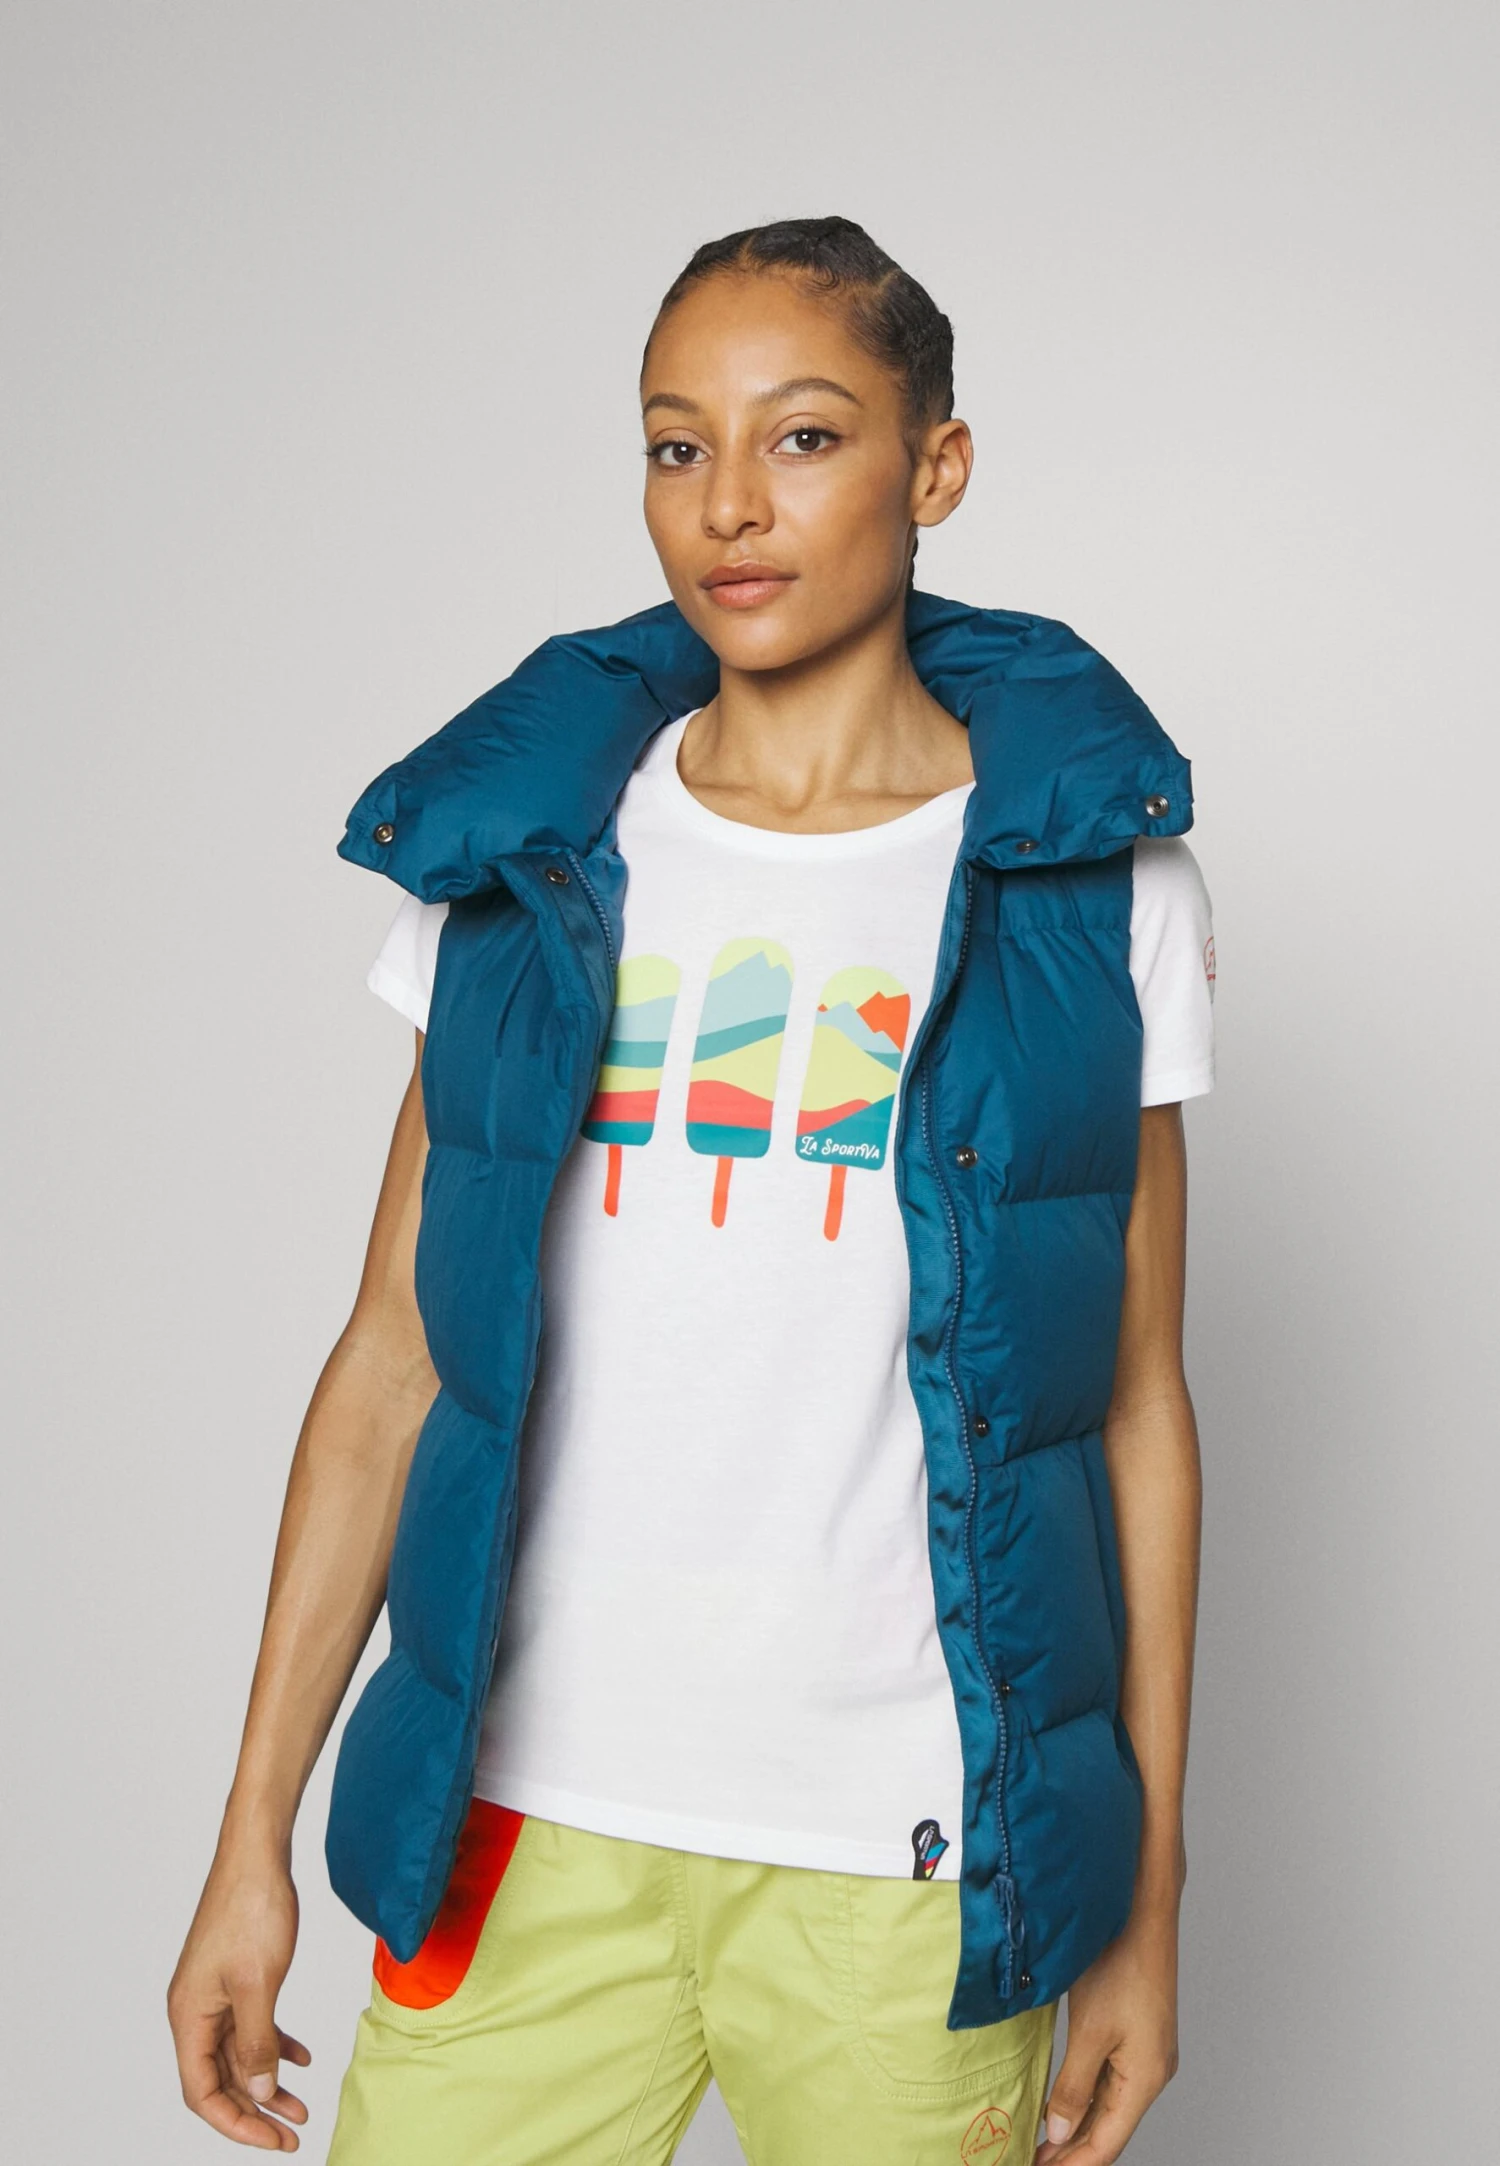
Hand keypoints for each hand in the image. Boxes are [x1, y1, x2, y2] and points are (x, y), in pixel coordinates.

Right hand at [168, 1842, 310, 2150]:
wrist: (257, 1853)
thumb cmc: (251, 1908)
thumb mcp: (260, 1984)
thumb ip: (257, 2044)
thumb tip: (258, 2095)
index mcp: (189, 2016)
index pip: (202, 2092)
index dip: (236, 2123)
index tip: (274, 2139)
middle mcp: (195, 2010)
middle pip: (220, 2079)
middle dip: (256, 2110)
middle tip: (295, 2131)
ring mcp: (214, 1993)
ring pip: (238, 2055)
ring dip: (268, 2082)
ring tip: (302, 2105)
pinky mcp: (234, 1977)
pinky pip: (250, 2025)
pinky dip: (275, 2044)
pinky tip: (302, 2057)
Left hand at [1033, 1902, 1178, 2162]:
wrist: (1142, 1909)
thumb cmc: (1122, 1962)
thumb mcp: (1090, 2030)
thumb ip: (1074, 2085)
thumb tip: (1059, 2130)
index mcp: (1145, 2079)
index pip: (1106, 2143)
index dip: (1073, 2164)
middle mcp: (1151, 2071)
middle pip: (1109, 2128)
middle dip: (1072, 2150)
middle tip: (1032, 2160)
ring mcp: (1145, 2051)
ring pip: (1108, 2104)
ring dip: (1076, 2125)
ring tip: (1041, 2141)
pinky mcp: (1136, 2032)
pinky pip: (1110, 2079)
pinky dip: (1084, 2097)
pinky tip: (1062, 2102)